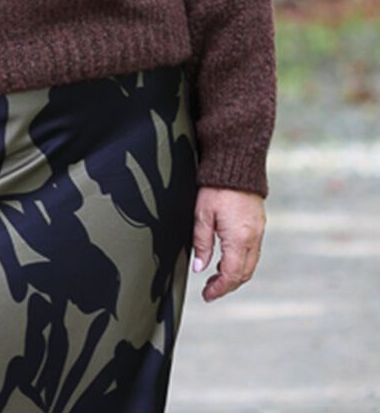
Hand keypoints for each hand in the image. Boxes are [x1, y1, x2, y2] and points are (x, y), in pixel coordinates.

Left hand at [192, 185, 265, 301]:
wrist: (236, 164)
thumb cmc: (217, 186)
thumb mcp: (202, 215)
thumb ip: (201, 243)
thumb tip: (199, 267)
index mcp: (239, 239)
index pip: (231, 275)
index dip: (219, 289)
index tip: (207, 295)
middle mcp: (253, 238)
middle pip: (244, 273)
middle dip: (227, 285)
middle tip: (210, 289)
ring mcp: (259, 231)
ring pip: (250, 264)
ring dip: (235, 274)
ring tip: (216, 276)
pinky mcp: (259, 224)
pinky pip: (253, 251)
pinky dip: (241, 261)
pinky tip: (228, 258)